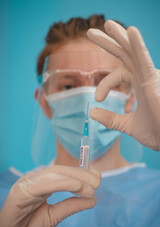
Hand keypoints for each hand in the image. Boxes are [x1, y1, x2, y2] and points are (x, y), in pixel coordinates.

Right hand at [0, 165, 100, 226]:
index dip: (81, 172)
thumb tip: (93, 199)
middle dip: (81, 174)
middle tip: (98, 181)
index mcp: (43, 183)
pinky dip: (62, 183)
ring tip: (91, 187)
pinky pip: (45, 183)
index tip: (98, 176)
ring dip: (75, 178)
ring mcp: (28, 182)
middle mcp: (36, 179)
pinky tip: (77, 186)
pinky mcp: (22, 190)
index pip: (64, 173)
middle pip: (61, 170)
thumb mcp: (55, 216)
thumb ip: (72, 205)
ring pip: (54, 173)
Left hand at [87, 20, 159, 150]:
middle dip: (108, 42)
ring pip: (133, 51)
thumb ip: (110, 119)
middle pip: (124, 54)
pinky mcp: (155, 80)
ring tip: (107, 24)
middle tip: (89, 32)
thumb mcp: (127, 125)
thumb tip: (91, 112)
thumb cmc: (155, 132)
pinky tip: (130, 31)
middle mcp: (144, 76)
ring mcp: (150, 76)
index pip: (118, 74)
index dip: (104, 84)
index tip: (97, 98)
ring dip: (120, 36)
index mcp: (139, 84)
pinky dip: (138, 46)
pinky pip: (145, 60)